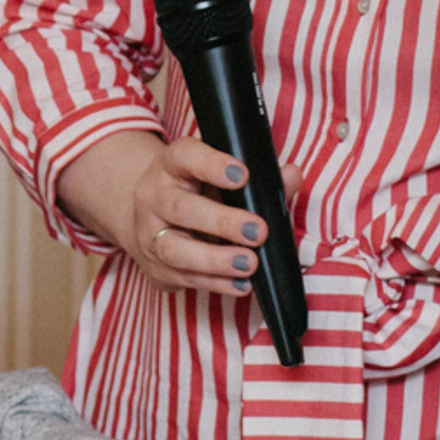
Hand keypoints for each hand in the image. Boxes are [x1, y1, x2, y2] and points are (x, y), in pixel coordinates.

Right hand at [55, 130, 298, 299]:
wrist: (148, 219)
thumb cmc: (195, 192)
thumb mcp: (218, 177)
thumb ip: (258, 178)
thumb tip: (291, 176)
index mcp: (171, 166)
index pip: (185, 156)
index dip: (212, 164)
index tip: (242, 175)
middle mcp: (154, 197)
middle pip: (180, 208)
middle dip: (221, 222)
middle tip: (258, 231)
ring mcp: (150, 235)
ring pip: (175, 249)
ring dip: (216, 260)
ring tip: (250, 263)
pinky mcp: (156, 268)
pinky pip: (184, 278)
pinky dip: (216, 284)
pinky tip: (241, 284)